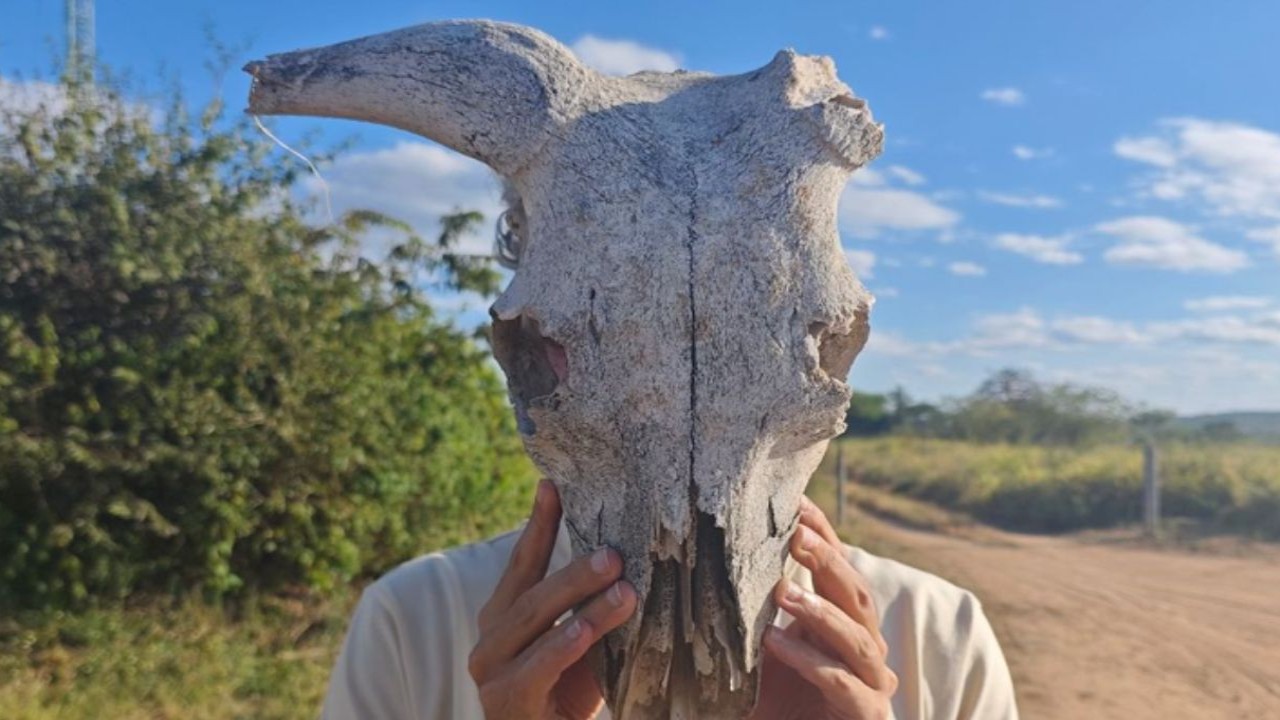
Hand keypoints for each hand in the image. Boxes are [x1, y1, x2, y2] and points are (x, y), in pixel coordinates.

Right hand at [469, 481, 637, 719]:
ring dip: (581, 605)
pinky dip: (560, 648)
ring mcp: (493, 673)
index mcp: (504, 617)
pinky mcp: (506, 704)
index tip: (552, 486)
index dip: (538, 524)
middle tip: (615, 553)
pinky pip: (534, 670)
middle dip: (574, 570)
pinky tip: (583, 632)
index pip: (522, 563)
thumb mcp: (581, 643)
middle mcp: (491, 639)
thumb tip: (634, 561)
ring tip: (622, 591)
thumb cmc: (567, 694)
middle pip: (531, 593)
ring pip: (535, 627)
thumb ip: (592, 608)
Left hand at [749, 496, 897, 719]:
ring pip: (858, 639)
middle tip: (795, 536)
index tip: (796, 501)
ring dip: (821, 612)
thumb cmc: (774, 698)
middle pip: (857, 596)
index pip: (841, 569)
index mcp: (844, 623)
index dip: (823, 534)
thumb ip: (753, 606)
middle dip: (828, 563)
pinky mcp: (864, 715)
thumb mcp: (759, 645)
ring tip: (783, 593)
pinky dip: (809, 661)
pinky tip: (776, 643)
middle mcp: (864, 648)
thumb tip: (716, 550)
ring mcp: (871, 684)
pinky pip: (841, 683)